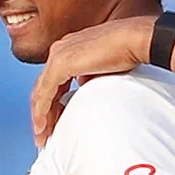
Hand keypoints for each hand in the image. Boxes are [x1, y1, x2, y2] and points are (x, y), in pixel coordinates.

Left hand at [31, 15, 156, 146]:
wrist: (135, 39)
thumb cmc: (127, 49)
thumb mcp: (102, 66)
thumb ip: (88, 74)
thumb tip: (81, 84)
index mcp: (69, 47)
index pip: (52, 80)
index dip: (51, 102)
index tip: (54, 121)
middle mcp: (60, 49)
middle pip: (42, 86)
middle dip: (42, 113)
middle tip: (44, 134)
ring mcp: (58, 55)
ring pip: (40, 91)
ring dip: (39, 116)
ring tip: (43, 136)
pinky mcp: (61, 63)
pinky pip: (44, 93)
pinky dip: (41, 112)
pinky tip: (43, 126)